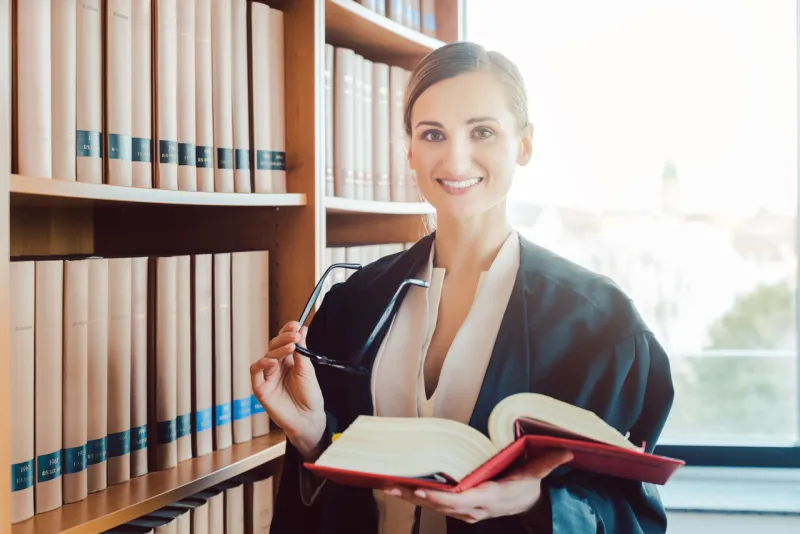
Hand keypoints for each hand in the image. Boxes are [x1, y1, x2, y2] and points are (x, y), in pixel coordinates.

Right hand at [250, 321, 325, 459]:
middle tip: (294, 334)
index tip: (295, 324)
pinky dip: (261, 364)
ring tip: (290, 347)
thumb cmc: (310, 396)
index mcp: (289, 360)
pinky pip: (255, 372)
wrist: (308, 419)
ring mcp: (268, 376)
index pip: (284, 341)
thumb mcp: (308, 370)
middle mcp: (277, 366)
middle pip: (274, 346)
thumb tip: (302, 329)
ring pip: (266, 355)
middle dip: (283, 338)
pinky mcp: (261, 388)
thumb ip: (302, 351)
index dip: (288, 331)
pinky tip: (271, 360)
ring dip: (276, 349)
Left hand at [383, 450, 572, 523]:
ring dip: (408, 497)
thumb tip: (566, 451)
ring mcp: (464, 511)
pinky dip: (415, 497)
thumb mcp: (536, 475)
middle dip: (414, 496)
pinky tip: (398, 487)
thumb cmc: (526, 486)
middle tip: (390, 485)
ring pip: (432, 506)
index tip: (419, 488)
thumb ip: (547, 463)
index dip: (438, 497)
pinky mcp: (457, 509)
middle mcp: (472, 508)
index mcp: (488, 498)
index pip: (460, 500)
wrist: (526, 506)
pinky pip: (434, 504)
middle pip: (439, 504)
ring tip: (386, 485)